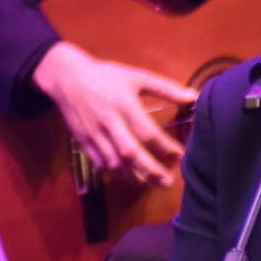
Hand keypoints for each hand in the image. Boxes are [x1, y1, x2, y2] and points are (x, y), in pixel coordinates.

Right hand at [33, 41, 195, 187]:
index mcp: (124, 105)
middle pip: (130, 153)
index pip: (148, 132)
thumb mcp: (137, 77)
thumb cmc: (105, 76)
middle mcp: (109, 123)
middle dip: (150, 170)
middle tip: (167, 183)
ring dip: (132, 176)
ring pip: (113, 163)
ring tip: (150, 184)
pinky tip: (127, 176)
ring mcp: (94, 135)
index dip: (165, 147)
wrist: (67, 79)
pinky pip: (99, 163)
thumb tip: (193, 97)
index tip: (179, 156)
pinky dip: (114, 173)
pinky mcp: (83, 142)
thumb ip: (166, 88)